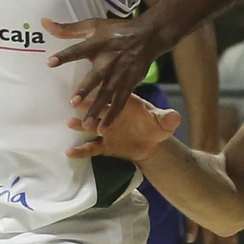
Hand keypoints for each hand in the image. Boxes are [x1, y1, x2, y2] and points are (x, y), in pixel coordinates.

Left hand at [44, 14, 167, 127]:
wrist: (148, 37)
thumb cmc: (116, 31)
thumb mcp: (93, 25)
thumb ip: (67, 29)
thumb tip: (44, 22)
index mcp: (98, 44)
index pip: (78, 50)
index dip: (65, 56)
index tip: (50, 62)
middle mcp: (109, 60)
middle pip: (96, 76)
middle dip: (86, 89)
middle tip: (73, 101)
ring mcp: (120, 74)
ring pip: (108, 94)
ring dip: (97, 109)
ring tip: (86, 123)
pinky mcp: (130, 83)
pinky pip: (120, 102)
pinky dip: (112, 115)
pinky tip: (102, 128)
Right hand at [66, 94, 180, 160]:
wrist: (151, 142)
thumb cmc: (155, 125)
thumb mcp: (163, 121)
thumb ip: (168, 118)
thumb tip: (174, 117)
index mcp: (123, 103)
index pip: (113, 97)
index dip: (105, 95)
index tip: (97, 91)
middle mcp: (110, 114)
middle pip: (96, 109)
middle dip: (87, 107)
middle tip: (74, 104)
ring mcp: (104, 129)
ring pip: (89, 126)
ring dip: (80, 124)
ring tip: (70, 123)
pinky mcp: (103, 145)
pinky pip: (90, 148)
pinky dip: (80, 150)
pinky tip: (70, 152)